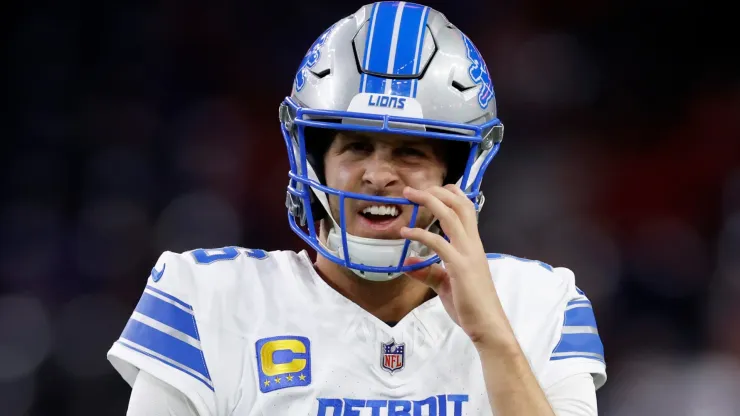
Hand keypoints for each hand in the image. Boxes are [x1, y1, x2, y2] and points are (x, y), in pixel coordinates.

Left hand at [400, 185, 513, 347]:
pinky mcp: (460, 267)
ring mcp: (468, 254)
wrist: (488, 325)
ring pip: (451, 217)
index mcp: (473, 246)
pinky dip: (420, 234)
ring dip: (429, 202)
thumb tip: (408, 263)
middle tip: (414, 188)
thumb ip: (429, 273)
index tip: (434, 189)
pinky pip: (439, 243)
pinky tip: (405, 232)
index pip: (466, 211)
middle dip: (437, 192)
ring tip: (409, 194)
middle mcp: (473, 245)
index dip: (452, 196)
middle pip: (459, 206)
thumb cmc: (470, 306)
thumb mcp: (445, 285)